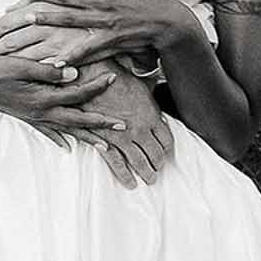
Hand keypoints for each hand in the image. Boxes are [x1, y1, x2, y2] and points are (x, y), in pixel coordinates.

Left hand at [0, 0, 191, 66]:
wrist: (170, 22)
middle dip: (37, 0)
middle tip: (15, 4)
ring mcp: (104, 19)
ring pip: (68, 18)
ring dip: (44, 20)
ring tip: (24, 21)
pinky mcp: (111, 39)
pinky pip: (86, 47)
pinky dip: (69, 55)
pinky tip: (53, 62)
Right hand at [0, 51, 124, 138]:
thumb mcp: (21, 65)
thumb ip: (48, 70)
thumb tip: (74, 74)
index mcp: (42, 97)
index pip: (77, 93)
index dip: (96, 86)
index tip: (113, 78)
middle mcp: (41, 112)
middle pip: (77, 120)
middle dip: (101, 124)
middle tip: (123, 127)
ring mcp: (34, 117)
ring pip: (66, 130)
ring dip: (86, 137)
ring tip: (105, 147)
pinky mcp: (27, 118)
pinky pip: (47, 132)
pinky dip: (59, 139)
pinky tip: (68, 147)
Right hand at [58, 62, 173, 188]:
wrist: (94, 79)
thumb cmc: (117, 79)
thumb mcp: (142, 84)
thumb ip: (152, 94)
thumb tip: (160, 89)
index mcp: (152, 116)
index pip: (167, 140)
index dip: (167, 149)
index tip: (165, 152)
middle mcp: (141, 130)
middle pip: (156, 154)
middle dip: (158, 164)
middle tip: (158, 170)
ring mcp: (124, 138)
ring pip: (140, 162)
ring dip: (146, 173)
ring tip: (149, 180)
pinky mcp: (106, 141)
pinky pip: (118, 163)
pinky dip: (124, 174)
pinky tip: (130, 182)